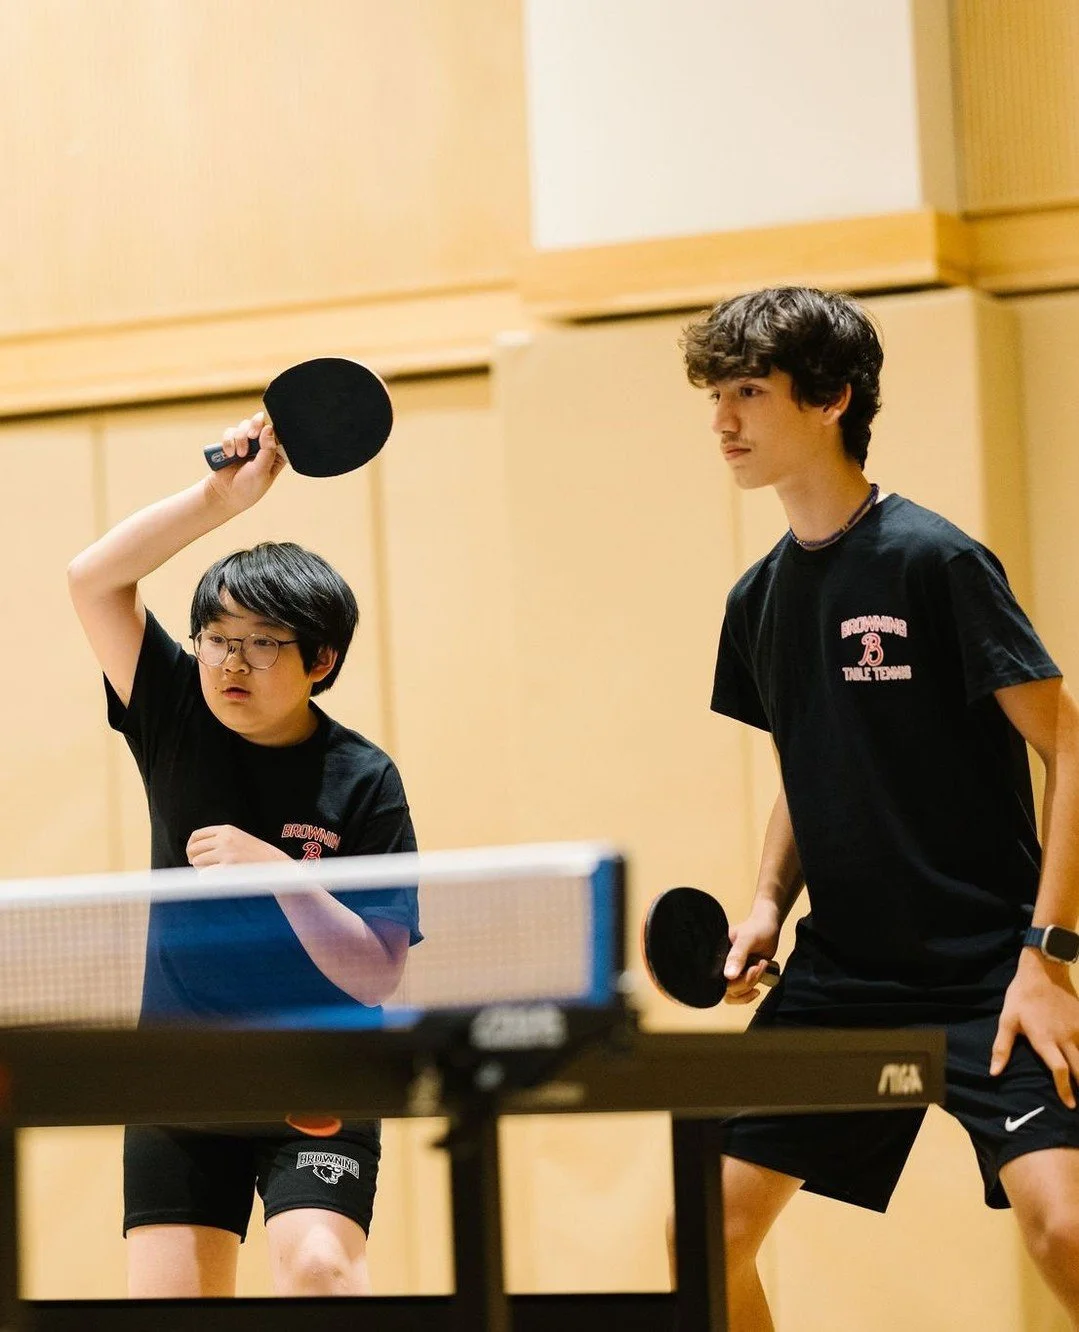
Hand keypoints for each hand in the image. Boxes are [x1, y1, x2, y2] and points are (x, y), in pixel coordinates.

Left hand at [186, 824, 287, 868]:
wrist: (274, 863)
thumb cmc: (256, 854)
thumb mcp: (238, 838)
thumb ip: (219, 839)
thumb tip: (194, 849)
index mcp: (226, 830)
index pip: (196, 835)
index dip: (190, 845)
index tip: (192, 854)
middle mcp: (225, 839)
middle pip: (194, 848)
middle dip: (193, 858)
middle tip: (198, 865)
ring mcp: (226, 852)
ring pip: (197, 861)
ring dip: (200, 869)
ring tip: (211, 872)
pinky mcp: (228, 867)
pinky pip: (204, 873)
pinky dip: (206, 877)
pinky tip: (215, 877)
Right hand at [205, 412, 287, 513]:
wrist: (225, 494)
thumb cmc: (248, 487)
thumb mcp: (262, 471)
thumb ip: (267, 451)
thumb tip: (269, 429)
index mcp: (276, 454)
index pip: (278, 433)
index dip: (272, 428)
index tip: (265, 433)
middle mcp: (262, 446)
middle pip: (262, 423)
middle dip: (256, 425)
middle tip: (252, 435)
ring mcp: (247, 443)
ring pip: (245, 425)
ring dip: (240, 438)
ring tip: (240, 455)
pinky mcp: (232, 443)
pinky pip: (230, 432)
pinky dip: (228, 441)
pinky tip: (229, 454)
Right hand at [723, 905, 780, 1004]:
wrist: (769, 926)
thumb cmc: (757, 928)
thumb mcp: (747, 939)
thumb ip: (737, 956)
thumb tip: (728, 976)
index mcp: (717, 956)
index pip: (717, 978)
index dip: (735, 981)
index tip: (752, 969)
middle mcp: (722, 966)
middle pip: (728, 988)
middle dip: (747, 981)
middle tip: (759, 965)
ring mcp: (732, 973)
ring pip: (735, 993)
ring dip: (751, 984)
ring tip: (762, 966)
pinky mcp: (742, 978)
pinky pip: (741, 994)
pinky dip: (750, 993)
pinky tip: (759, 984)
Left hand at [991, 950, 1078, 1106]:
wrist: (1044, 971)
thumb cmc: (1021, 996)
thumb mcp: (1007, 1020)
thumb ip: (1002, 1047)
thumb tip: (994, 1072)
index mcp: (1045, 1039)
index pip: (1059, 1070)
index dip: (1064, 1089)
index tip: (1069, 1104)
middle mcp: (1065, 1037)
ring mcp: (1078, 1029)